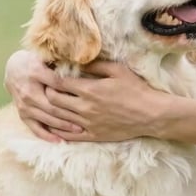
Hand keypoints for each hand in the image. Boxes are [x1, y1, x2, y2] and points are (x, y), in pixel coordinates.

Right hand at [3, 49, 82, 141]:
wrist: (13, 69)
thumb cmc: (36, 61)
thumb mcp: (47, 56)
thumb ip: (61, 61)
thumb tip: (83, 62)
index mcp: (35, 72)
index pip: (57, 83)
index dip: (73, 90)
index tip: (89, 97)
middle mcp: (28, 90)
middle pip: (52, 105)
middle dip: (71, 114)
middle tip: (88, 120)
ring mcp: (24, 105)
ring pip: (46, 118)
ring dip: (63, 126)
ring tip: (79, 130)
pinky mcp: (22, 114)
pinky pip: (35, 128)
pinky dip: (47, 136)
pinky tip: (60, 141)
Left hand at [43, 60, 167, 142]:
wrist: (151, 114)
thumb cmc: (136, 89)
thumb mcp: (118, 70)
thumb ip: (96, 64)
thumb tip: (78, 60)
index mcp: (89, 90)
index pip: (58, 82)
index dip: (48, 76)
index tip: (45, 71)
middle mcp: (84, 108)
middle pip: (53, 99)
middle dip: (46, 91)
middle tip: (45, 86)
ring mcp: (87, 124)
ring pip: (58, 117)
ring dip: (49, 109)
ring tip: (46, 102)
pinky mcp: (93, 136)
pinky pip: (69, 135)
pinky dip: (57, 130)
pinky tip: (53, 125)